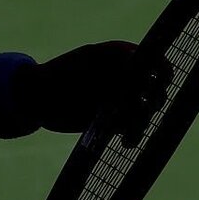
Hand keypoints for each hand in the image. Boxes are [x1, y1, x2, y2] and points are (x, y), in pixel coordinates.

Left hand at [21, 41, 167, 136]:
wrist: (36, 99)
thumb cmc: (59, 72)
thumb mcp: (87, 61)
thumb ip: (113, 62)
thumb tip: (140, 63)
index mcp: (121, 57)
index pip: (153, 61)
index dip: (162, 70)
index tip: (162, 79)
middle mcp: (124, 78)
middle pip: (154, 89)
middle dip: (154, 99)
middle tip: (147, 105)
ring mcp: (119, 100)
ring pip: (144, 111)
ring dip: (142, 122)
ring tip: (132, 133)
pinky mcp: (111, 121)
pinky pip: (131, 128)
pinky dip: (132, 135)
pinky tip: (127, 142)